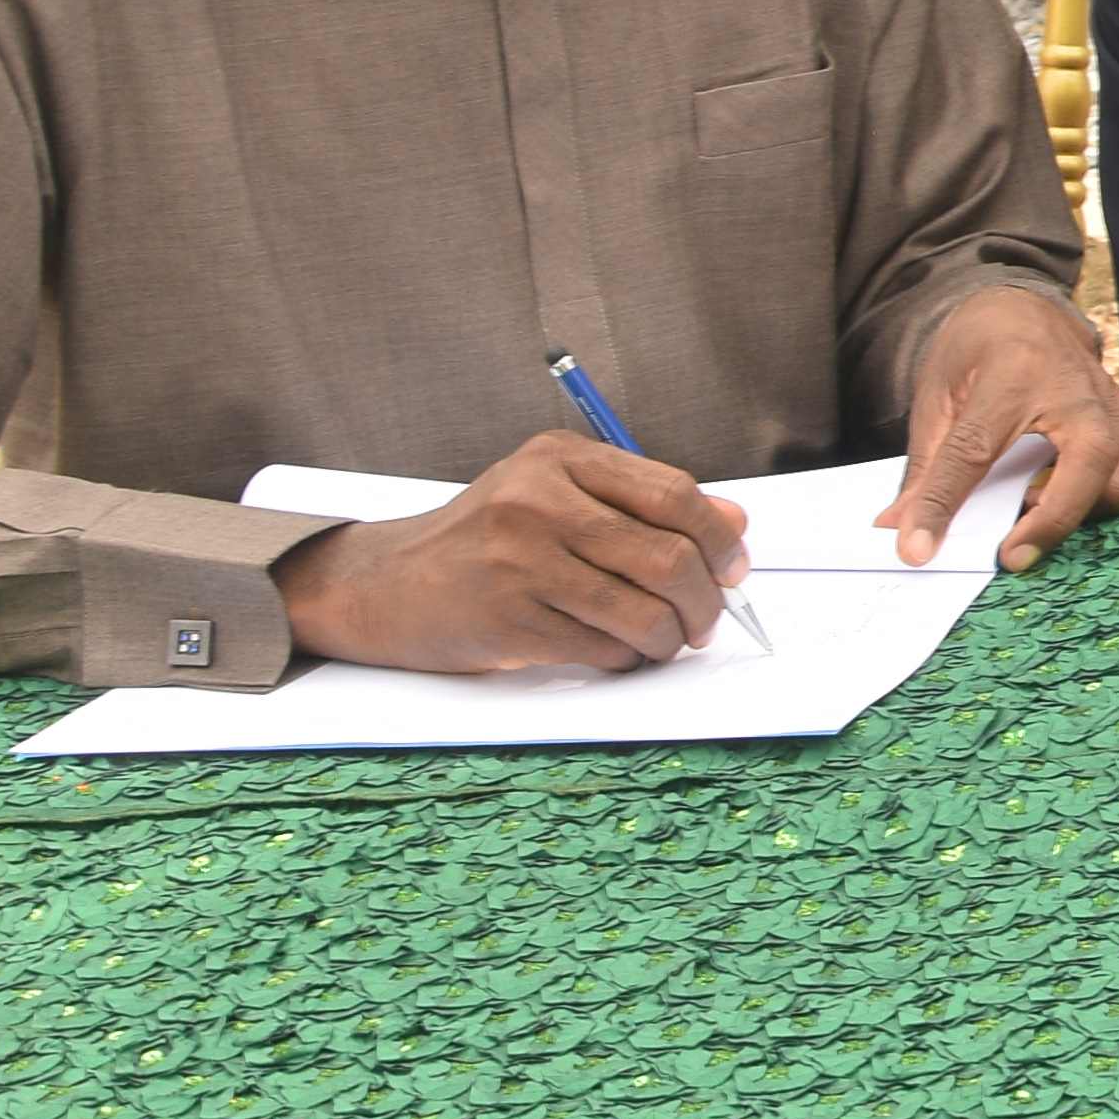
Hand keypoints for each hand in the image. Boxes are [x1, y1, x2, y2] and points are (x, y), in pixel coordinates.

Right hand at [278, 432, 751, 673]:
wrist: (383, 584)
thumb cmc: (484, 540)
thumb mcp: (556, 496)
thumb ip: (642, 503)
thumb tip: (735, 525)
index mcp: (559, 459)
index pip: (673, 495)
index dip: (718, 539)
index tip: (734, 569)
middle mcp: (539, 502)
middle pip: (667, 557)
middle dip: (705, 600)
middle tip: (706, 620)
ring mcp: (520, 563)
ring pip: (642, 612)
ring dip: (670, 638)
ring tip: (665, 641)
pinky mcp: (508, 621)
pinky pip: (603, 649)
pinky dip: (625, 658)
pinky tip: (616, 651)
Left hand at [892, 279, 1118, 568]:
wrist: (1025, 309)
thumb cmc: (979, 349)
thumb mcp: (938, 394)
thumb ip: (926, 464)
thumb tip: (903, 529)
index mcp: (1013, 371)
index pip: (975, 450)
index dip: (944, 505)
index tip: (920, 549)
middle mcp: (1074, 387)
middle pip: (1087, 462)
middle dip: (1054, 520)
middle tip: (1010, 555)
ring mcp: (1110, 403)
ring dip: (1079, 515)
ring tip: (1031, 522)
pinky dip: (1101, 502)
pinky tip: (1064, 505)